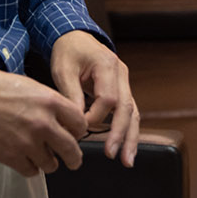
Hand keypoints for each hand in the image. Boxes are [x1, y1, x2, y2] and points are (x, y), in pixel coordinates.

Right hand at [0, 69, 87, 176]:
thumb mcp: (33, 86)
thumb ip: (51, 104)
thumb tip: (63, 120)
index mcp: (51, 102)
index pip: (80, 123)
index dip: (79, 131)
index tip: (76, 134)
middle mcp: (43, 123)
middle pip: (71, 149)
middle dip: (74, 158)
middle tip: (73, 160)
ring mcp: (28, 142)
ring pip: (51, 164)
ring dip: (48, 162)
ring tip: (43, 156)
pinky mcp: (12, 156)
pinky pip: (31, 171)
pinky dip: (30, 167)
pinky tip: (26, 158)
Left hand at [50, 30, 141, 166]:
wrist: (74, 37)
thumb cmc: (68, 51)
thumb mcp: (63, 70)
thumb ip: (71, 95)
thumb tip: (76, 123)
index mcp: (107, 64)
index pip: (107, 98)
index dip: (94, 117)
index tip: (79, 128)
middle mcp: (121, 73)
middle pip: (127, 107)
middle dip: (121, 133)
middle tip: (114, 155)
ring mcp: (124, 82)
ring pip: (133, 112)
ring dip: (130, 137)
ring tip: (127, 160)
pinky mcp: (121, 90)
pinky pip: (128, 111)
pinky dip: (127, 130)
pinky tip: (126, 148)